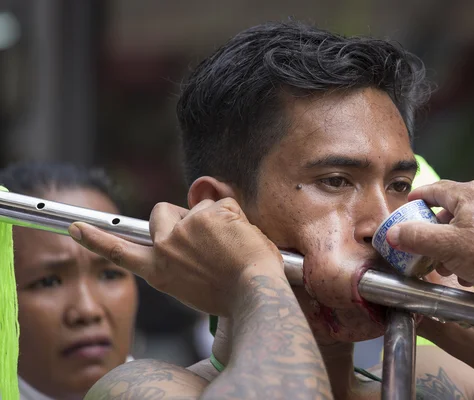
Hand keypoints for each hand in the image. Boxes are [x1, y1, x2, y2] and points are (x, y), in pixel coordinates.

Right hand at [68, 198, 283, 316]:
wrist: (255, 294)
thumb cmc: (233, 294)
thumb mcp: (194, 285)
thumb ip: (181, 260)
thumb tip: (185, 235)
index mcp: (159, 271)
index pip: (120, 252)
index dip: (96, 239)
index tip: (75, 228)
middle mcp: (165, 247)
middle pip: (161, 212)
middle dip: (180, 215)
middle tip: (204, 234)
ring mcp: (185, 228)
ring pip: (199, 207)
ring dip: (215, 219)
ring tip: (232, 246)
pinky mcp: (207, 214)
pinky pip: (223, 203)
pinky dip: (236, 216)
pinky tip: (243, 238)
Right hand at [386, 180, 473, 304]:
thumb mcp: (443, 245)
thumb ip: (414, 237)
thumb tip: (392, 233)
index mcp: (470, 194)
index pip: (435, 189)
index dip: (417, 197)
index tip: (406, 206)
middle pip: (448, 209)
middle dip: (432, 230)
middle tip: (421, 242)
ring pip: (461, 226)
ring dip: (447, 245)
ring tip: (443, 263)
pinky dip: (464, 252)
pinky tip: (463, 270)